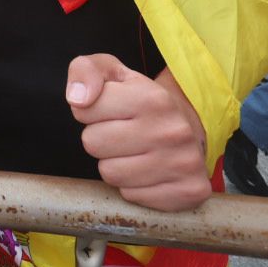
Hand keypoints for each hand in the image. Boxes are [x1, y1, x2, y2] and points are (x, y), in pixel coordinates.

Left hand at [67, 56, 210, 210]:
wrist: (189, 126)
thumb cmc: (141, 99)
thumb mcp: (113, 72)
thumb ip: (85, 70)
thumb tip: (77, 99)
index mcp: (152, 97)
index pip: (84, 110)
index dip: (89, 111)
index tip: (108, 110)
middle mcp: (172, 130)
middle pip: (93, 144)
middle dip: (99, 138)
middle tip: (121, 133)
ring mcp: (183, 163)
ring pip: (110, 173)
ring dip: (114, 164)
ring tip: (134, 151)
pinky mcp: (189, 191)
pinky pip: (131, 195)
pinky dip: (133, 185)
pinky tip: (148, 170)